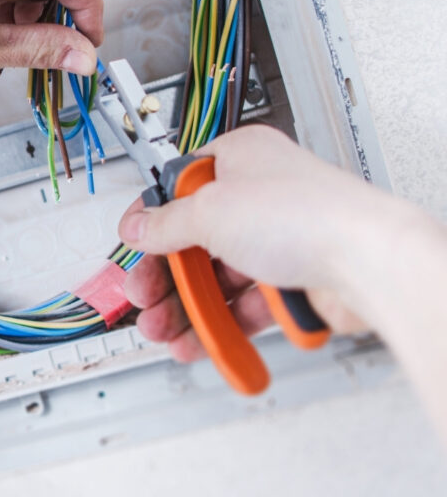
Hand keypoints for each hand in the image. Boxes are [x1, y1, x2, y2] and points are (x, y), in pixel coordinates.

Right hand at [117, 125, 389, 360]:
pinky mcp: (294, 282)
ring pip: (218, 277)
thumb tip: (138, 226)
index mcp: (240, 158)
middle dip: (164, 274)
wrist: (368, 262)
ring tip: (164, 330)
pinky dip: (220, 324)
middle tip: (143, 296)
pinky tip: (200, 339)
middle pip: (195, 238)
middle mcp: (260, 196)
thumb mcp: (210, 210)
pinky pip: (245, 305)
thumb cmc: (307, 214)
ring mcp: (279, 240)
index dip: (151, 217)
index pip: (180, 186)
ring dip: (186, 306)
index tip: (131, 244)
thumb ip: (165, 223)